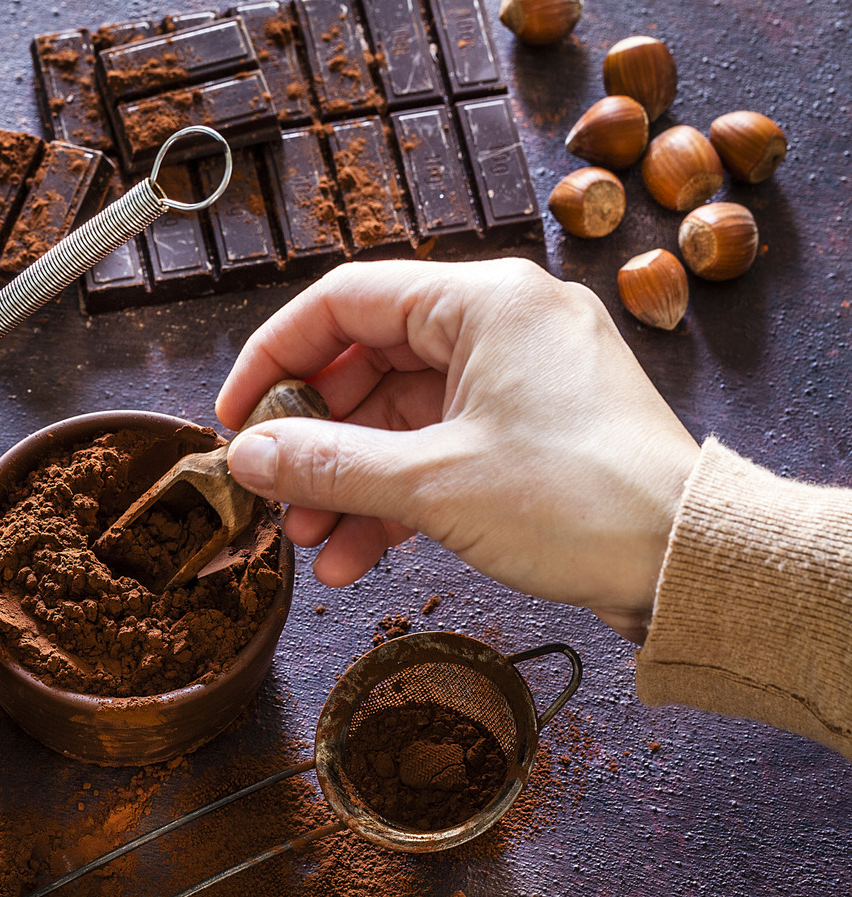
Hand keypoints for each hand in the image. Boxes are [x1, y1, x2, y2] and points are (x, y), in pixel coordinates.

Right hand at [217, 259, 699, 642]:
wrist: (690, 562)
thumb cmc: (582, 500)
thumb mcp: (432, 483)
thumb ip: (326, 463)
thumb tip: (248, 457)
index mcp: (483, 301)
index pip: (343, 301)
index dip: (274, 358)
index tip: (237, 417)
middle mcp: (501, 324)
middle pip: (367, 363)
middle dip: (313, 439)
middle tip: (273, 493)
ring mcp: (519, 378)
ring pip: (400, 416)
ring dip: (349, 479)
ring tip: (311, 542)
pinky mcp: (532, 429)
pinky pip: (439, 448)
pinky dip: (394, 495)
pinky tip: (356, 555)